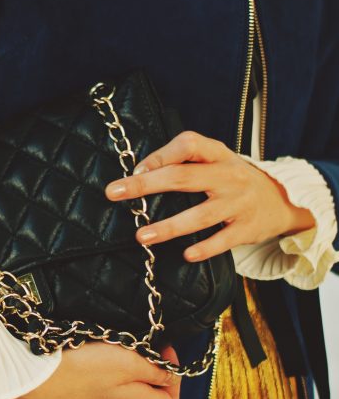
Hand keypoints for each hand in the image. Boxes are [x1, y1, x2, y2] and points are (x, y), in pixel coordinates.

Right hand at [5, 340, 181, 398]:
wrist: (30, 381)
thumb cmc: (80, 368)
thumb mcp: (126, 361)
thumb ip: (154, 371)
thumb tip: (171, 377)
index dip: (175, 376)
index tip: (164, 350)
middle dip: (157, 388)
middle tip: (150, 361)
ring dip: (134, 393)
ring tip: (127, 368)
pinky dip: (110, 395)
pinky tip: (99, 378)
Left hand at [104, 130, 316, 261]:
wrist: (283, 201)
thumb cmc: (235, 180)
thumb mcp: (217, 162)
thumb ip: (186, 164)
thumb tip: (138, 174)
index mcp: (219, 154)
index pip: (188, 144)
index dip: (160, 155)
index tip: (135, 170)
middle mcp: (230, 175)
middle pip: (183, 177)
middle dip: (146, 185)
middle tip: (115, 193)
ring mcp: (239, 202)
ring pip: (200, 215)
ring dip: (169, 227)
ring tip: (142, 236)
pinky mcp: (247, 228)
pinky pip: (223, 240)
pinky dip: (204, 248)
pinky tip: (186, 254)